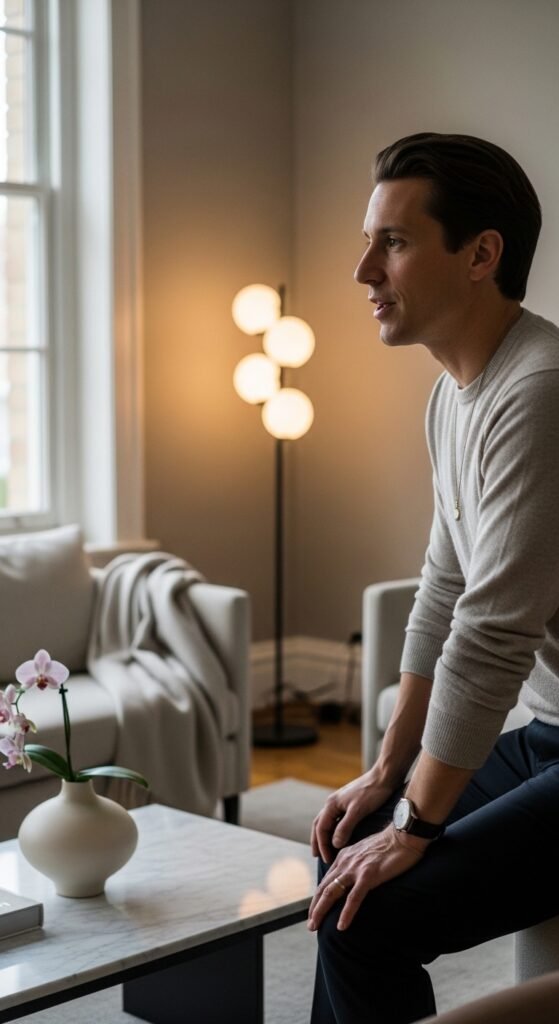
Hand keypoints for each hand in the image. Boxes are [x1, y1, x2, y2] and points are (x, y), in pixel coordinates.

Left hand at [308, 825, 428, 931]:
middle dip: (314, 908)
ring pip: (331, 893)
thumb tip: (352, 877)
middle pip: (323, 888)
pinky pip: (354, 898)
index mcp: (344, 857)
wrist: (403, 834)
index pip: (326, 880)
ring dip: (320, 911)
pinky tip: (341, 926)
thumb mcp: (365, 852)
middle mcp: (345, 862)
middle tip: (310, 925)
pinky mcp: (369, 875)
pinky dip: (346, 914)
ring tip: (314, 927)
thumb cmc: (389, 844)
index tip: (315, 912)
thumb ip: (356, 863)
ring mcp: (356, 869)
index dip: (318, 897)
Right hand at [311, 771, 394, 863]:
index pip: (321, 828)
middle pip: (320, 825)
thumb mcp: (358, 811)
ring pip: (327, 822)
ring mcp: (340, 803)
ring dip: (325, 836)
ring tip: (326, 849)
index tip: (327, 860)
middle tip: (318, 857)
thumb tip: (334, 844)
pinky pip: (336, 820)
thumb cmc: (372, 792)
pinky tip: (340, 837)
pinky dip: (334, 830)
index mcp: (332, 804)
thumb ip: (345, 827)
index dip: (322, 845)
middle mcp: (333, 803)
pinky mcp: (349, 804)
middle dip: (318, 841)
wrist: (385, 776)